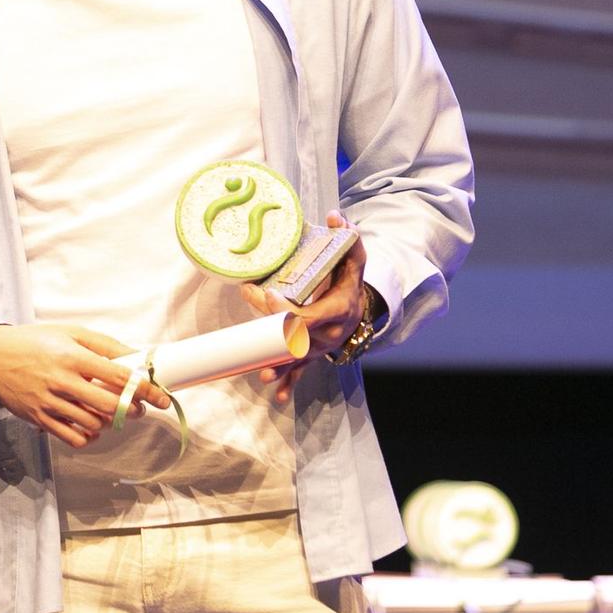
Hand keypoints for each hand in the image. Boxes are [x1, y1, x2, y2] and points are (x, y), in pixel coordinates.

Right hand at [0, 323, 170, 447]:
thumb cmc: (35, 341)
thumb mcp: (71, 332)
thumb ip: (105, 345)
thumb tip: (136, 357)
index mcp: (73, 357)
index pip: (119, 377)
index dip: (146, 390)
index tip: (162, 398)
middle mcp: (62, 381)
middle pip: (110, 405)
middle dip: (132, 410)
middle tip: (138, 408)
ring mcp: (49, 402)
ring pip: (93, 424)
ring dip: (110, 422)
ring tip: (110, 413)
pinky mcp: (39, 418)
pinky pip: (72, 438)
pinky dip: (88, 437)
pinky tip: (91, 427)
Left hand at [238, 210, 366, 405]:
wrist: (360, 309)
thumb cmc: (349, 281)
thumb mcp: (353, 259)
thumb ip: (347, 239)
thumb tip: (333, 215)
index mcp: (337, 311)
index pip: (310, 314)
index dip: (289, 310)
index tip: (267, 296)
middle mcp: (329, 335)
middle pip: (298, 337)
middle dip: (274, 334)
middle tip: (252, 331)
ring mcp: (321, 349)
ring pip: (298, 359)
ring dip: (282, 368)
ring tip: (266, 377)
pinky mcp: (311, 356)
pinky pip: (301, 372)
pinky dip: (290, 383)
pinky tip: (277, 397)